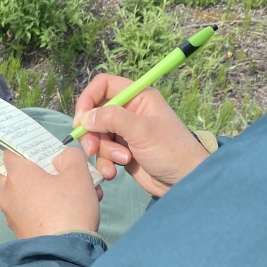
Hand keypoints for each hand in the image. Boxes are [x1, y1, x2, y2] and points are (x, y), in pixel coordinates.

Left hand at [0, 149, 99, 239]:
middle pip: (19, 174)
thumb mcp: (78, 173)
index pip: (11, 151)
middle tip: (63, 174)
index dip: (27, 148)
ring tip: (78, 195)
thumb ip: (70, 156)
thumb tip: (61, 158)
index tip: (43, 151)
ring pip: (28, 194)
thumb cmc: (69, 208)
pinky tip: (71, 213)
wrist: (64, 253)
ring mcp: (11, 215)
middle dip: (40, 172)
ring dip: (49, 191)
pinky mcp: (19, 231)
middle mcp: (7, 193)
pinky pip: (31, 212)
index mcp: (16, 175)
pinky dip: (46, 208)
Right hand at [74, 74, 209, 195]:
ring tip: (122, 160)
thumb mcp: (142, 131)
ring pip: (96, 136)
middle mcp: (128, 111)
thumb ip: (112, 119)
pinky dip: (105, 163)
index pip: (103, 85)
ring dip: (103, 151)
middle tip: (93, 148)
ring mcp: (124, 132)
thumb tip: (85, 118)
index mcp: (137, 97)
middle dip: (92, 133)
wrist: (184, 180)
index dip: (88, 99)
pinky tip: (114, 172)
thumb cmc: (170, 150)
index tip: (81, 120)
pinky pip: (102, 153)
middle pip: (95, 113)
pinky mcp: (121, 151)